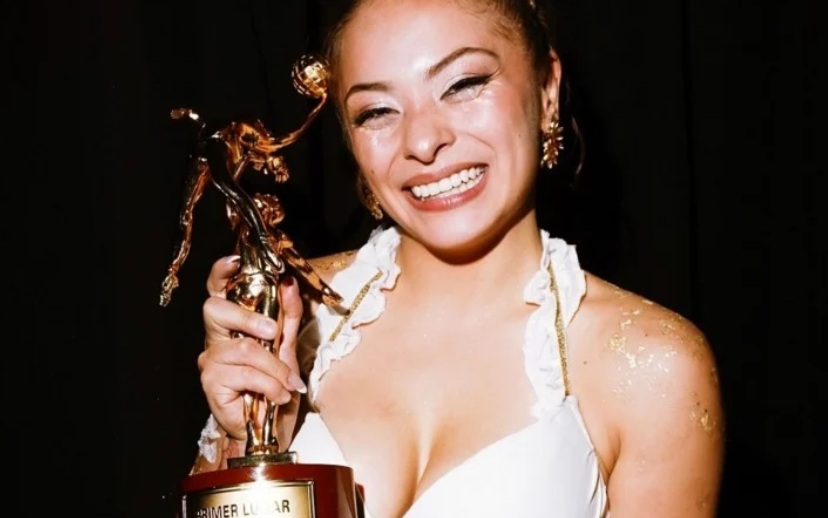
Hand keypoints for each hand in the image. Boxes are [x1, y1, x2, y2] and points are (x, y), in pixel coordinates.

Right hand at [197, 255, 306, 441]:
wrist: (273, 431)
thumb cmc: (276, 389)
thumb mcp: (289, 349)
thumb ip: (288, 317)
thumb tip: (287, 283)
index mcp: (232, 326)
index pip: (218, 291)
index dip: (221, 273)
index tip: (235, 261)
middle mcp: (216, 340)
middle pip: (215, 310)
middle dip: (248, 318)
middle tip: (272, 333)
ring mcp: (210, 361)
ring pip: (244, 348)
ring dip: (275, 368)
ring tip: (288, 385)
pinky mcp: (211, 383)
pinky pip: (246, 373)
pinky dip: (270, 384)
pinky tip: (278, 396)